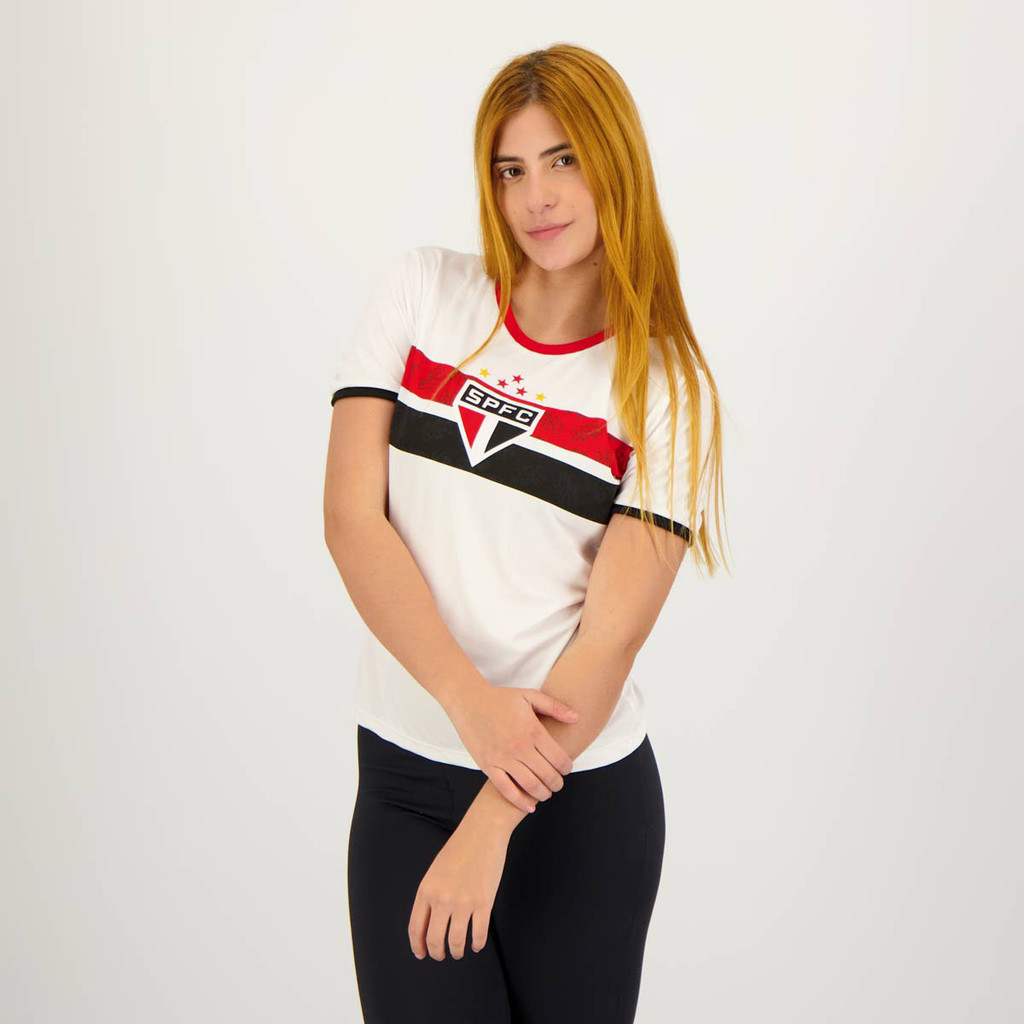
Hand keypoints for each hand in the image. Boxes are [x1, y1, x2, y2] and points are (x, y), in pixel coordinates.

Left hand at [408, 814, 509, 960]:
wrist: (482, 832)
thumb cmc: (460, 848)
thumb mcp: (435, 871)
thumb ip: (431, 895)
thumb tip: (430, 922)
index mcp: (426, 890)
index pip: (415, 927)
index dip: (417, 946)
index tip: (421, 953)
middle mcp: (442, 899)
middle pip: (434, 939)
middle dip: (437, 953)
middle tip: (441, 955)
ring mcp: (463, 902)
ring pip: (456, 941)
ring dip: (456, 952)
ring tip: (458, 952)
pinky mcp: (483, 903)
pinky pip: (478, 934)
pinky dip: (477, 944)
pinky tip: (476, 944)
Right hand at [446, 684, 577, 813]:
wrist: (468, 701)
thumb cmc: (500, 698)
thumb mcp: (529, 696)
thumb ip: (555, 707)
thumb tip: (577, 718)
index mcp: (532, 730)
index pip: (559, 759)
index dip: (567, 768)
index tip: (566, 768)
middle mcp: (519, 747)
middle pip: (547, 775)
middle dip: (557, 783)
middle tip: (558, 783)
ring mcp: (502, 758)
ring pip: (530, 785)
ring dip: (543, 794)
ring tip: (546, 792)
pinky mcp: (488, 766)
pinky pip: (506, 789)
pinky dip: (520, 801)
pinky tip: (529, 806)